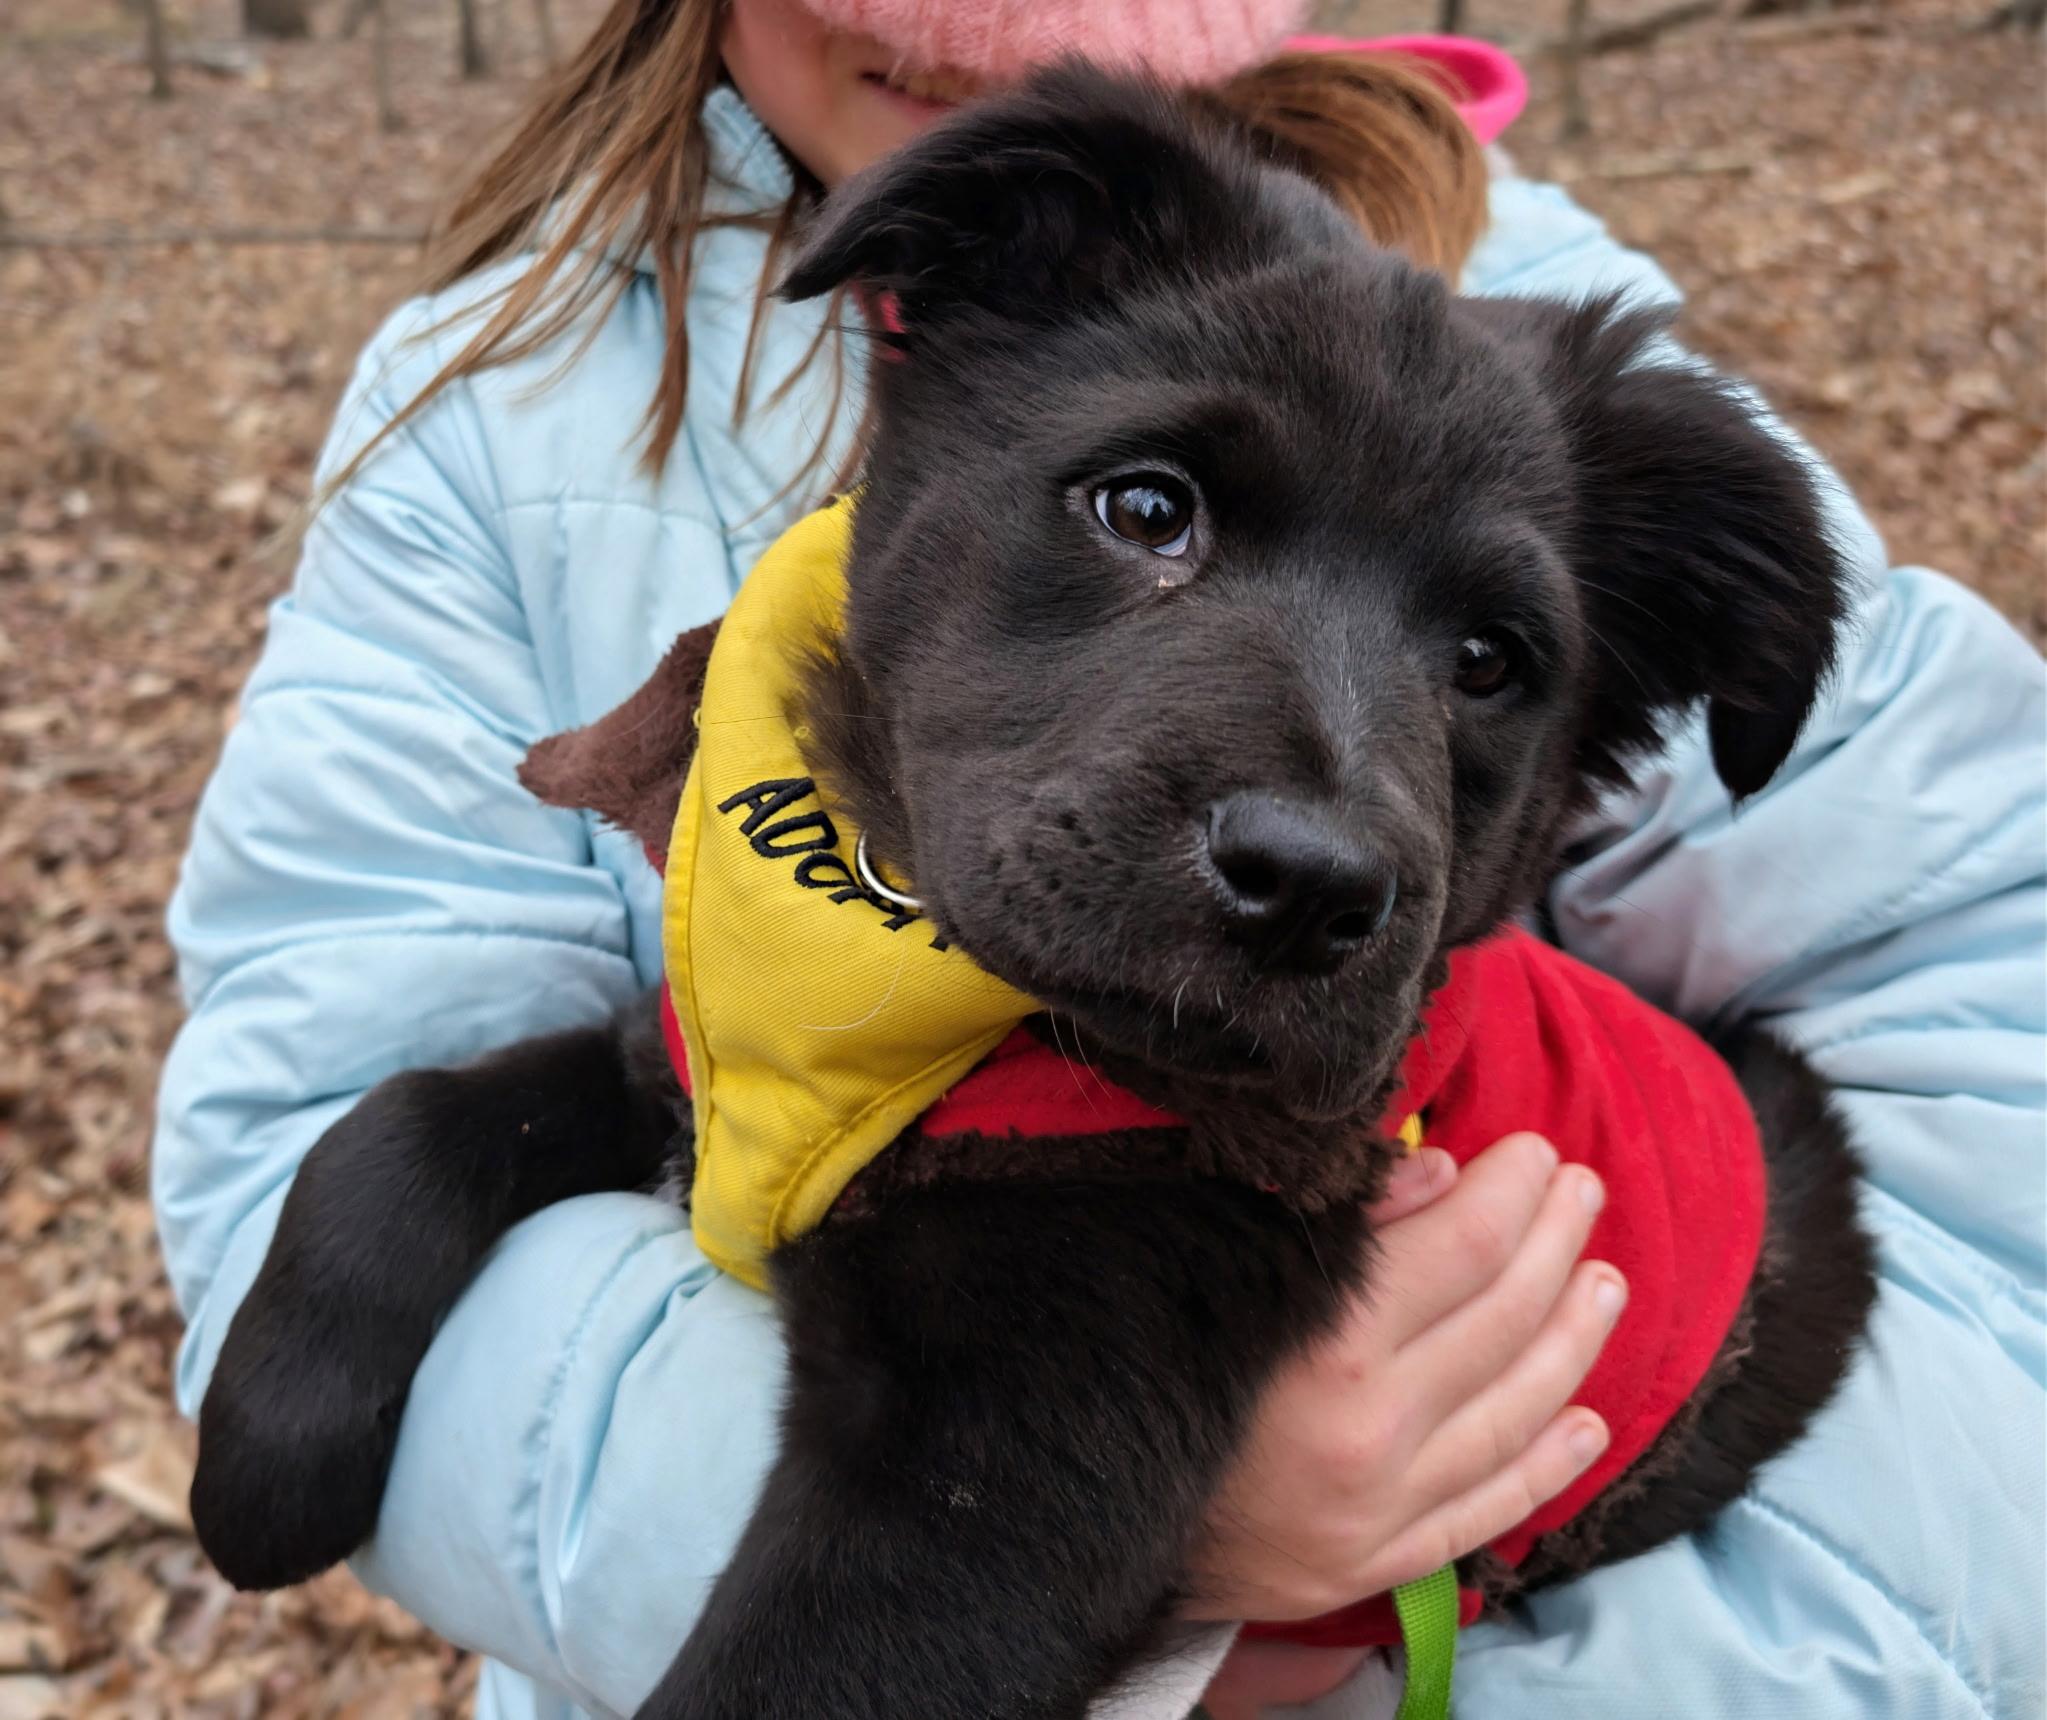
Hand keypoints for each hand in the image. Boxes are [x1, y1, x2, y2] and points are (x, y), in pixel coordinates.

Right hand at [1190, 1132, 1625, 1711]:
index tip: (1534, 1151)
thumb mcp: (1220, 1262)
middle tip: (1582, 1190)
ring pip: (1516, 1411)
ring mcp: (1379, 1507)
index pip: (1464, 1248)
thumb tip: (1439, 1173)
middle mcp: (1368, 1430)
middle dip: (1556, 1243)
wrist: (1075, 1503)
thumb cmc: (1146, 1357)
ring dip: (1575, 1339)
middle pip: (1505, 1320)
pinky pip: (1486, 1508)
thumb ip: (1337, 1222)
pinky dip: (1547, 1464)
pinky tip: (1587, 1420)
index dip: (1514, 1190)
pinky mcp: (1372, 1563)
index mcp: (1325, 1342)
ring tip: (1606, 1282)